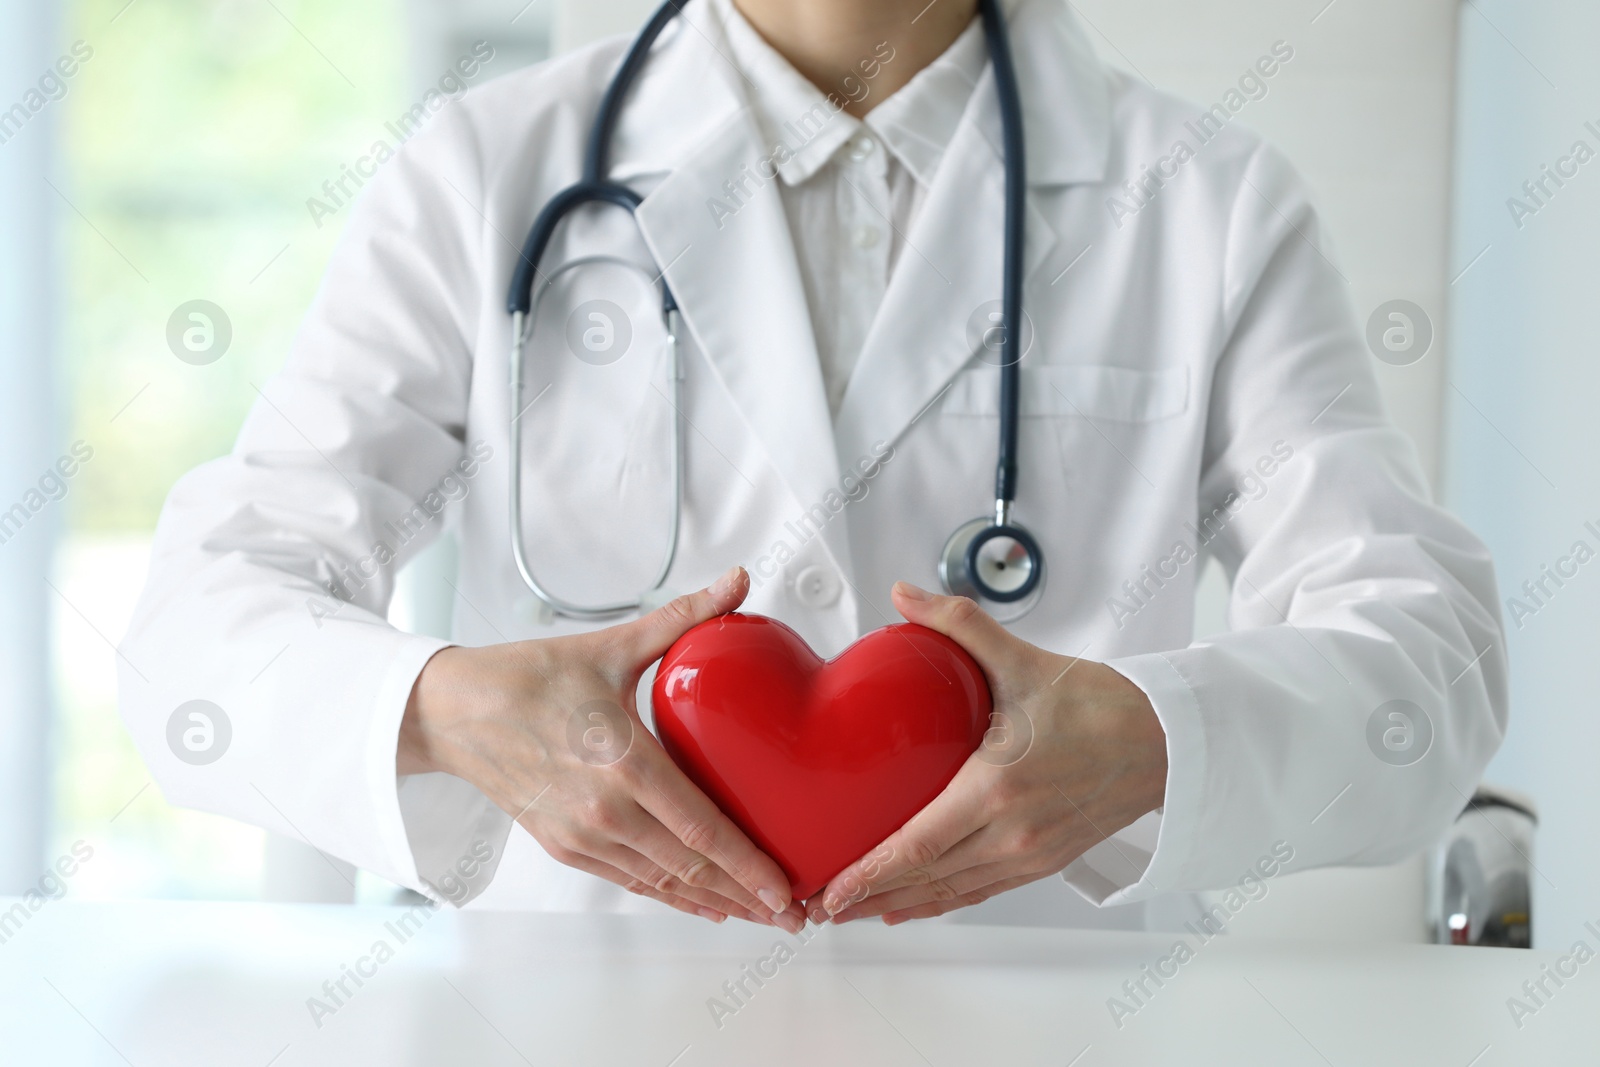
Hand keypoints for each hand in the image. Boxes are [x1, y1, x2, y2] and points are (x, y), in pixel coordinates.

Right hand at [399, 566, 804, 931]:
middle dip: (747, 897)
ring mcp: (582, 836)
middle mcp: (603, 810)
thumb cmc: (529, 677)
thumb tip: (736, 581)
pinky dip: (672, 896)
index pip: (699, 827)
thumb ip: (683, 617)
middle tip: (795, 915)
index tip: (785, 887)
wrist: (454, 712)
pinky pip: (631, 881)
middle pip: (690, 868)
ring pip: (663, 884)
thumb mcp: (613, 645)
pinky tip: (706, 904)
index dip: (747, 865)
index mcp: (622, 761)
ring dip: (715, 903)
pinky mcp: (566, 847)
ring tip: (762, 915)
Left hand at [812, 582, 1167, 924]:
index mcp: (999, 786)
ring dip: (898, 906)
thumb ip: (957, 624)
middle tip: (819, 907)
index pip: (920, 844)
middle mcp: (1013, 831)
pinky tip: (909, 906)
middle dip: (867, 898)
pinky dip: (941, 903)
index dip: (870, 872)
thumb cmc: (1099, 703)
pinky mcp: (1044, 861)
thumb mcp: (1021, 659)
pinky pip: (981, 891)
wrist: (1165, 739)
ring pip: (952, 893)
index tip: (831, 888)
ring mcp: (1031, 854)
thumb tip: (903, 594)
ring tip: (851, 912)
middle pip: (926, 879)